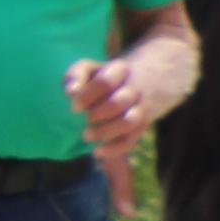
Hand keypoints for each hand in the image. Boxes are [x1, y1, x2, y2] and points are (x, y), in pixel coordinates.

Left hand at [64, 53, 154, 179]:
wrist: (149, 79)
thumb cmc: (108, 76)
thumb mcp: (92, 68)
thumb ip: (76, 75)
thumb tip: (70, 93)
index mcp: (120, 70)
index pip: (106, 81)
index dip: (88, 96)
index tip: (74, 107)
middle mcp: (134, 88)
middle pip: (119, 102)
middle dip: (98, 114)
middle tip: (84, 119)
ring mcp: (142, 107)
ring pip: (129, 121)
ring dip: (106, 131)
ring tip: (86, 136)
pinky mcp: (143, 125)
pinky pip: (132, 139)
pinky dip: (114, 148)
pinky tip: (97, 152)